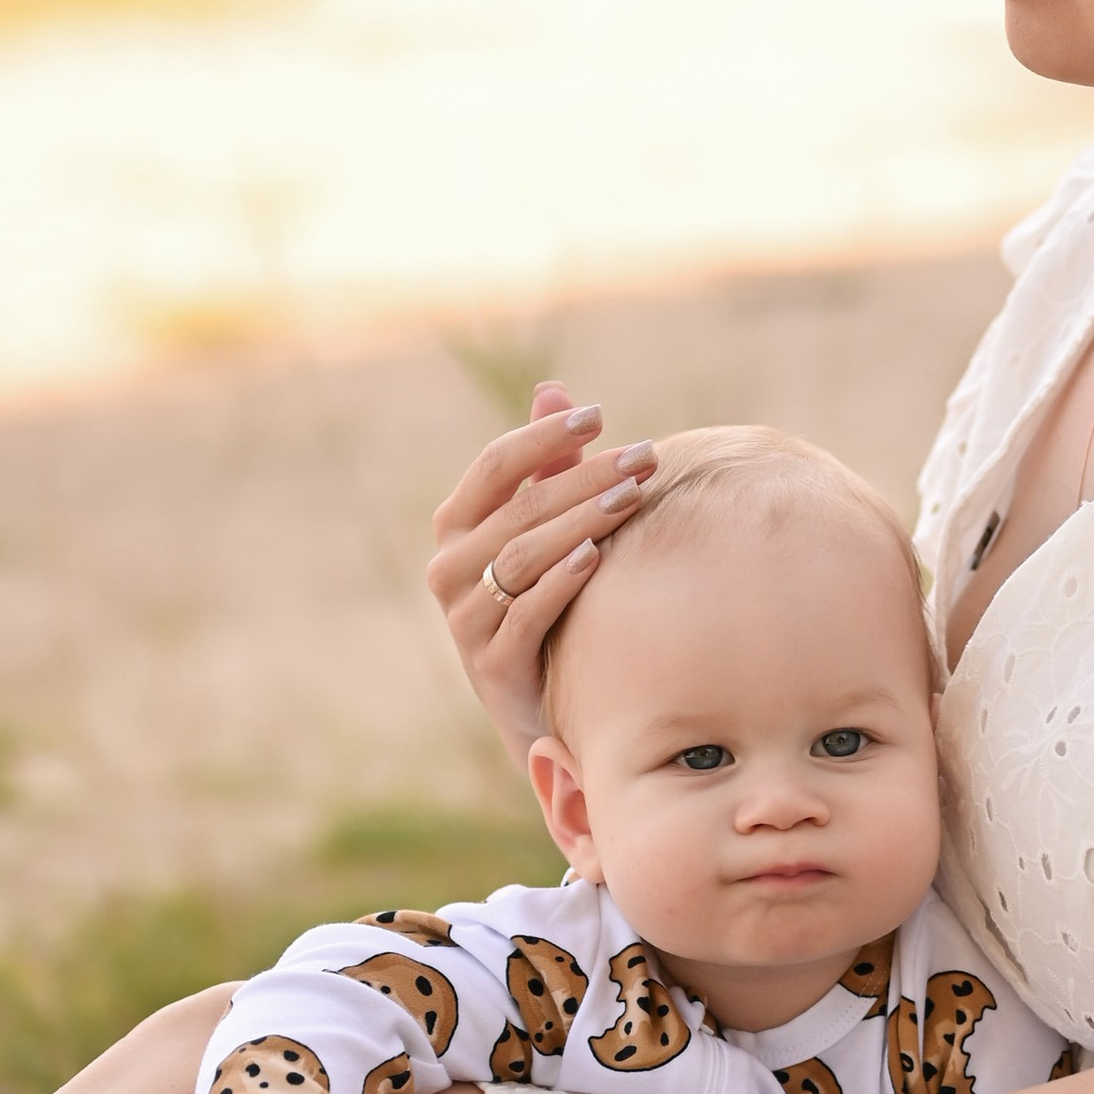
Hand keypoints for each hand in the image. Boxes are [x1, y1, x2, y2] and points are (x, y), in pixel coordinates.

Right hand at [427, 387, 657, 773]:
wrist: (542, 704)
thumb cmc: (548, 599)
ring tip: (632, 496)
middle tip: (643, 457)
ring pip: (522, 556)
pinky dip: (560, 581)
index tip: (600, 415)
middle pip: (519, 508)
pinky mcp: (490, 666)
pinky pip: (524, 614)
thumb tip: (553, 389)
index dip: (545, 437)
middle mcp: (449, 568)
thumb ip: (546, 466)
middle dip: (585, 476)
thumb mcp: (544, 531)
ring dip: (581, 521)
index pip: (494, 466)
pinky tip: (597, 556)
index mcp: (457, 526)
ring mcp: (464, 620)